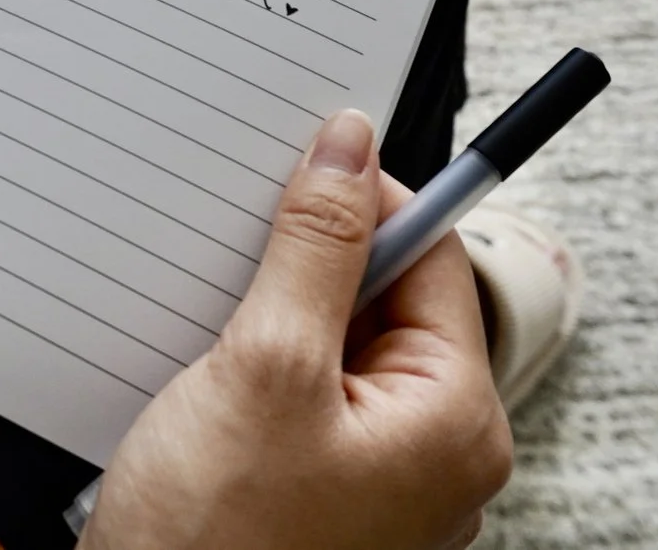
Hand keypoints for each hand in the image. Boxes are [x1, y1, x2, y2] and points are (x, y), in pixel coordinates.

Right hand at [81, 111, 510, 549]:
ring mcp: (377, 482)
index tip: (300, 160)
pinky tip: (200, 379)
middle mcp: (434, 455)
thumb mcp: (262, 366)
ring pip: (334, 345)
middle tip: (235, 254)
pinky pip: (303, 398)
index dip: (364, 197)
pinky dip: (253, 370)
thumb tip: (349, 148)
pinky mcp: (319, 495)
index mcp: (456, 422)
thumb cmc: (214, 544)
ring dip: (271, 317)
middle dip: (307, 264)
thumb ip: (314, 245)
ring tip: (211, 337)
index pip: (435, 257)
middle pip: (385, 299)